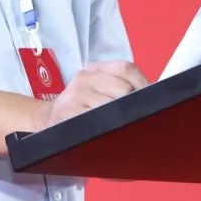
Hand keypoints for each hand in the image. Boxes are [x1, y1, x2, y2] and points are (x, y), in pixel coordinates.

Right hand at [33, 60, 148, 130]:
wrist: (47, 120)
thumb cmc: (81, 106)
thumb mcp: (96, 88)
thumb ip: (119, 86)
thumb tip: (153, 94)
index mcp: (94, 69)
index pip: (126, 68)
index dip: (143, 84)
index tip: (152, 100)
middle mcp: (84, 78)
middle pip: (122, 88)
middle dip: (133, 105)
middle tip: (137, 117)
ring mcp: (75, 96)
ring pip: (111, 106)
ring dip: (121, 119)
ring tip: (121, 127)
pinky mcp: (69, 114)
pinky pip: (96, 121)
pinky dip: (106, 128)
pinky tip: (106, 132)